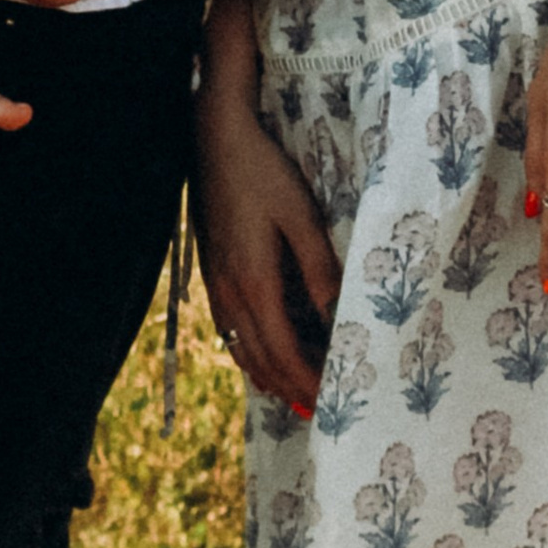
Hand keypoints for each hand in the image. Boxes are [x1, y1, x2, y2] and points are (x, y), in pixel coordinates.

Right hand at [194, 0, 340, 412]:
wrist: (214, 137)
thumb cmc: (264, 171)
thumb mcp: (301, 216)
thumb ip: (318, 269)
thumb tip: (337, 317)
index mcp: (254, 282)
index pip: (284, 352)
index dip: (307, 381)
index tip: (331, 401)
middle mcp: (229, 291)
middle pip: (259, 358)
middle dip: (288, 388)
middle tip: (317, 410)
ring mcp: (215, 282)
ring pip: (240, 346)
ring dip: (266, 374)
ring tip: (291, 393)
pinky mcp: (210, 269)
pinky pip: (229, 326)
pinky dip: (248, 349)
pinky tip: (259, 350)